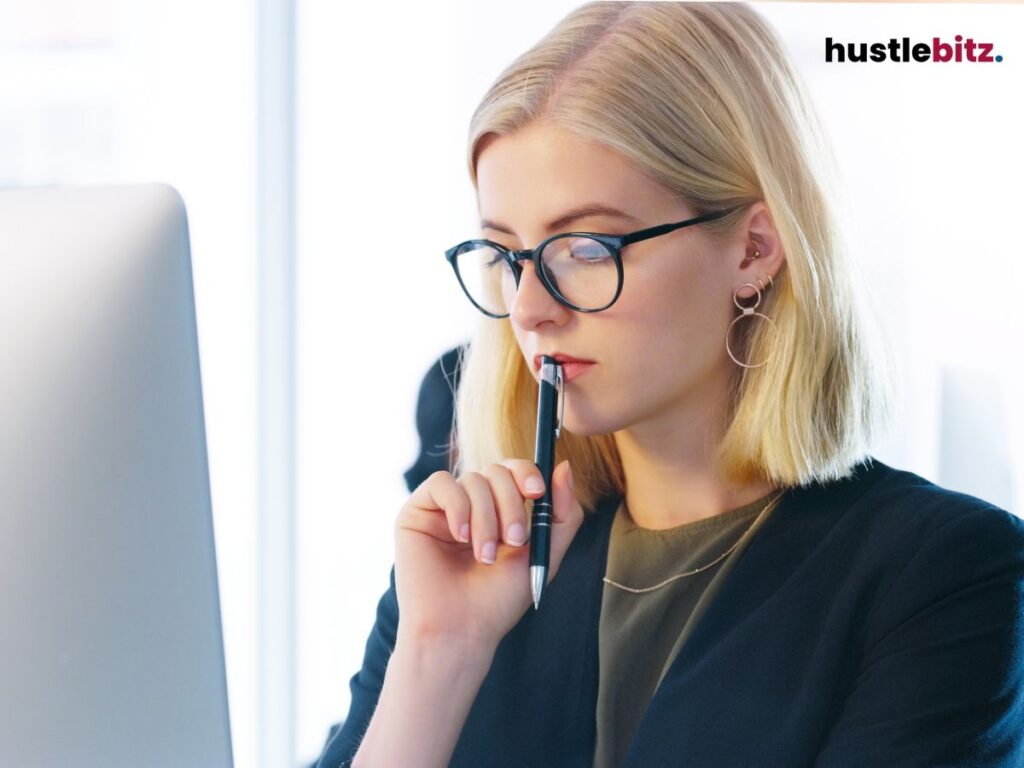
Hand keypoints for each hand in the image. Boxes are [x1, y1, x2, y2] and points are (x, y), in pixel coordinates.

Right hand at [393, 459, 583, 652]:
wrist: (460, 630)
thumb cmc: (498, 600)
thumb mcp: (543, 554)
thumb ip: (562, 513)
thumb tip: (564, 467)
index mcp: (497, 510)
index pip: (513, 470)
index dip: (527, 472)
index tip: (537, 494)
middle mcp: (470, 504)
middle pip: (496, 470)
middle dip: (510, 504)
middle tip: (513, 541)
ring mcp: (443, 507)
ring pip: (472, 478)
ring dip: (485, 517)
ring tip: (484, 555)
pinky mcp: (416, 512)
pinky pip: (441, 483)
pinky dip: (458, 507)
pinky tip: (460, 537)